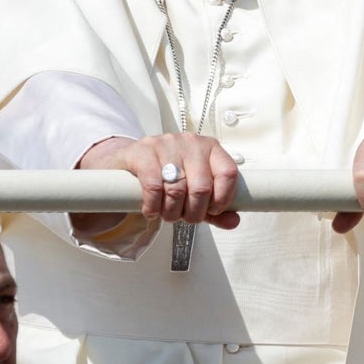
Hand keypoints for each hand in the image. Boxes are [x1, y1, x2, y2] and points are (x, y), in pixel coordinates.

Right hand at [76, 134, 240, 229]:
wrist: (130, 161)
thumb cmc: (168, 177)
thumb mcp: (194, 193)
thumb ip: (215, 210)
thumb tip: (233, 221)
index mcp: (210, 148)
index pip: (228, 173)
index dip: (223, 199)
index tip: (211, 211)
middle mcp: (191, 142)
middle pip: (202, 187)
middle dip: (193, 212)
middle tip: (184, 217)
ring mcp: (166, 143)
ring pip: (177, 189)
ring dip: (171, 212)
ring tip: (166, 214)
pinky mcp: (142, 150)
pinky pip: (154, 185)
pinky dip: (153, 205)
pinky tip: (151, 209)